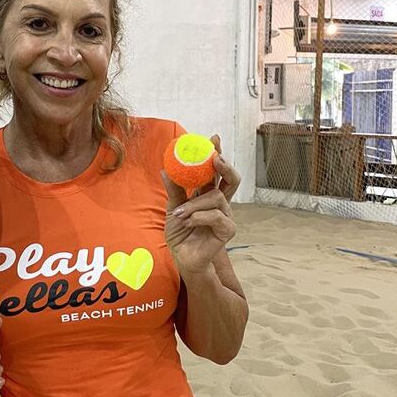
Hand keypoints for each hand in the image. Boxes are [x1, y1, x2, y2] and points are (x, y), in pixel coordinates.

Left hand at [160, 135, 240, 276]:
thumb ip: (174, 190)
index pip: (216, 172)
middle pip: (232, 179)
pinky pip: (216, 216)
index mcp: (208, 195)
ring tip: (179, 214)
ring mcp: (226, 216)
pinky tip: (188, 222)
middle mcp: (220, 203)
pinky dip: (199, 217)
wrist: (183, 258)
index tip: (214, 138)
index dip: (218, 154)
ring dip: (195, 204)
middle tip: (215, 157)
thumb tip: (165, 169)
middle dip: (225, 166)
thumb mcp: (173, 208)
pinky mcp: (227, 231)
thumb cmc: (181, 234)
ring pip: (215, 198)